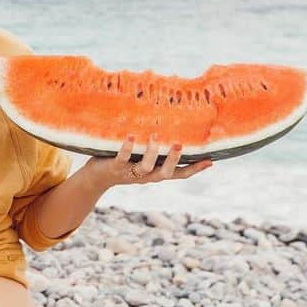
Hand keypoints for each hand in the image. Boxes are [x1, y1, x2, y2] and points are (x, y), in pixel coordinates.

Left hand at [85, 134, 212, 187]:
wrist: (96, 178)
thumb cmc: (124, 162)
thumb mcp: (142, 158)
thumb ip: (156, 150)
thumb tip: (171, 129)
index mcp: (155, 173)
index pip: (178, 174)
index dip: (194, 169)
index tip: (210, 161)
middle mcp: (146, 175)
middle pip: (164, 173)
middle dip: (173, 160)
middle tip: (180, 145)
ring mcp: (130, 173)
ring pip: (145, 167)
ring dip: (151, 152)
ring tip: (155, 136)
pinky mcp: (115, 168)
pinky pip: (122, 158)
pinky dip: (127, 147)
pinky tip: (131, 135)